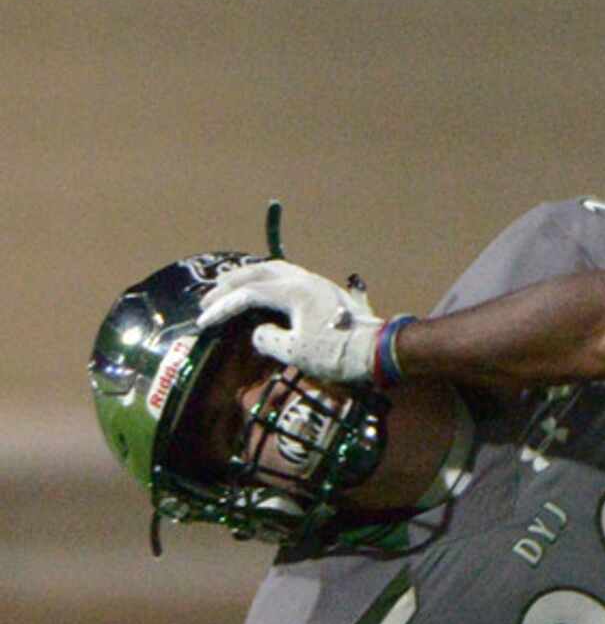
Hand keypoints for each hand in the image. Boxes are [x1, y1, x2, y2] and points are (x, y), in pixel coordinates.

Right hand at [199, 260, 385, 382]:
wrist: (382, 352)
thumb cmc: (340, 353)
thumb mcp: (297, 353)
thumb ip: (268, 340)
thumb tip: (258, 333)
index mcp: (294, 291)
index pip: (248, 294)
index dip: (222, 308)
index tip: (203, 322)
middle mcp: (305, 280)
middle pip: (259, 272)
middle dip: (231, 284)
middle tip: (210, 297)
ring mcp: (319, 284)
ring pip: (276, 270)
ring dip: (251, 277)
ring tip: (232, 288)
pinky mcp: (329, 293)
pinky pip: (291, 277)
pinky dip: (270, 281)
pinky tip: (266, 291)